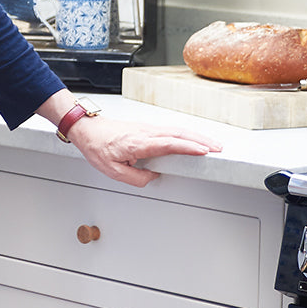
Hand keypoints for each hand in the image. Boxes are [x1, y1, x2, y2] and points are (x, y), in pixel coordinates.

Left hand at [66, 115, 221, 187]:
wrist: (88, 130)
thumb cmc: (98, 148)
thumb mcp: (113, 171)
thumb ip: (136, 178)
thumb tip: (153, 177)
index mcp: (137, 143)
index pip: (168, 144)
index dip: (187, 147)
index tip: (203, 151)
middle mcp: (145, 133)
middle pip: (178, 134)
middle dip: (200, 141)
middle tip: (218, 149)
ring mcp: (147, 129)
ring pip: (176, 130)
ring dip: (196, 137)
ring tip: (213, 145)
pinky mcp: (147, 129)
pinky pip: (171, 131)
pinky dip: (186, 135)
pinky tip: (194, 139)